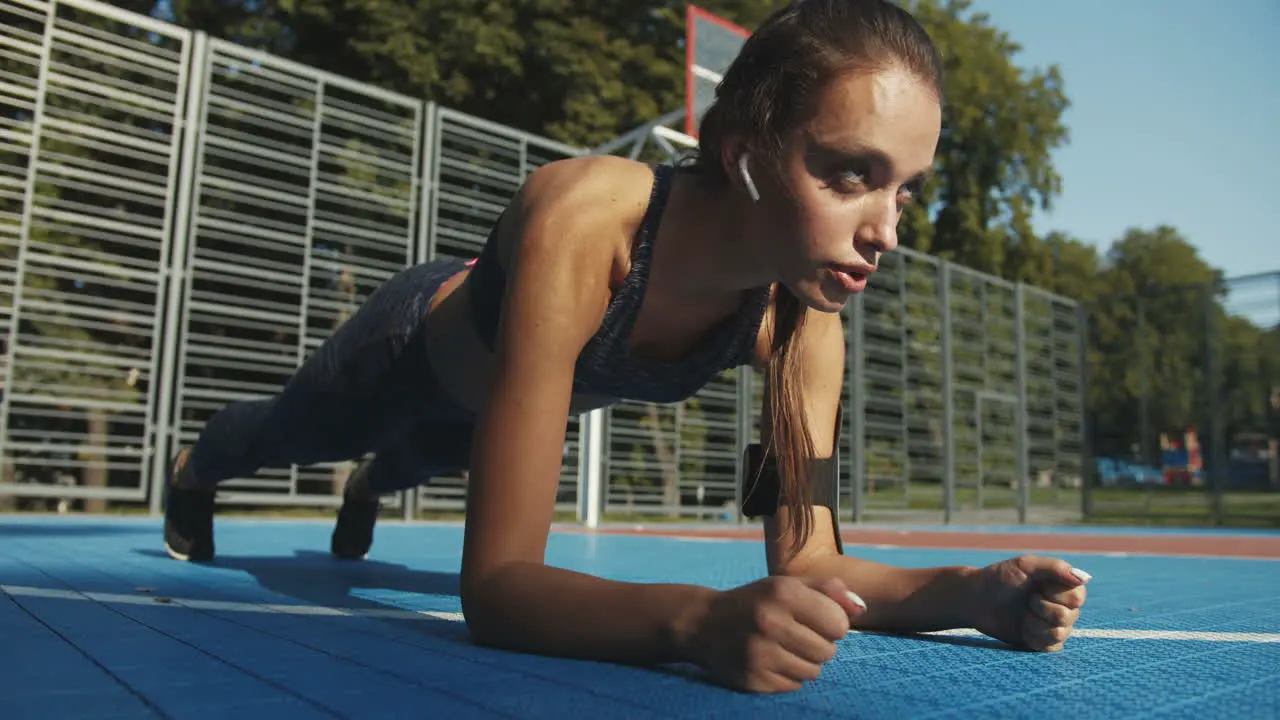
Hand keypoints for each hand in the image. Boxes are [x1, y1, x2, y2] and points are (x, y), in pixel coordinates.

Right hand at [680, 575, 866, 692]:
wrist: (703, 624)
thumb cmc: (756, 601)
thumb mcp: (788, 585)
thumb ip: (829, 590)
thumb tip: (861, 608)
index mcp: (783, 593)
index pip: (839, 624)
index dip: (833, 624)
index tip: (817, 620)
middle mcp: (770, 622)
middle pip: (828, 651)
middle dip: (819, 645)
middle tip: (797, 635)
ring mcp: (759, 654)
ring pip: (813, 672)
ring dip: (805, 662)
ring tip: (784, 648)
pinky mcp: (752, 679)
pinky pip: (793, 686)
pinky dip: (787, 675)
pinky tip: (770, 660)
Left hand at [968, 554, 1089, 651]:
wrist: (976, 599)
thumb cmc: (1000, 578)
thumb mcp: (1025, 565)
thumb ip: (1054, 567)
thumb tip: (1083, 579)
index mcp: (1062, 587)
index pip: (1078, 597)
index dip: (1056, 594)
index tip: (1036, 587)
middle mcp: (1063, 606)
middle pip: (1070, 616)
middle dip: (1043, 609)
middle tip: (1027, 601)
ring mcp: (1053, 626)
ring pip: (1060, 633)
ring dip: (1035, 623)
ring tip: (1022, 615)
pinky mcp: (1043, 642)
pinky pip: (1051, 648)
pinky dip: (1034, 638)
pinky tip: (1022, 629)